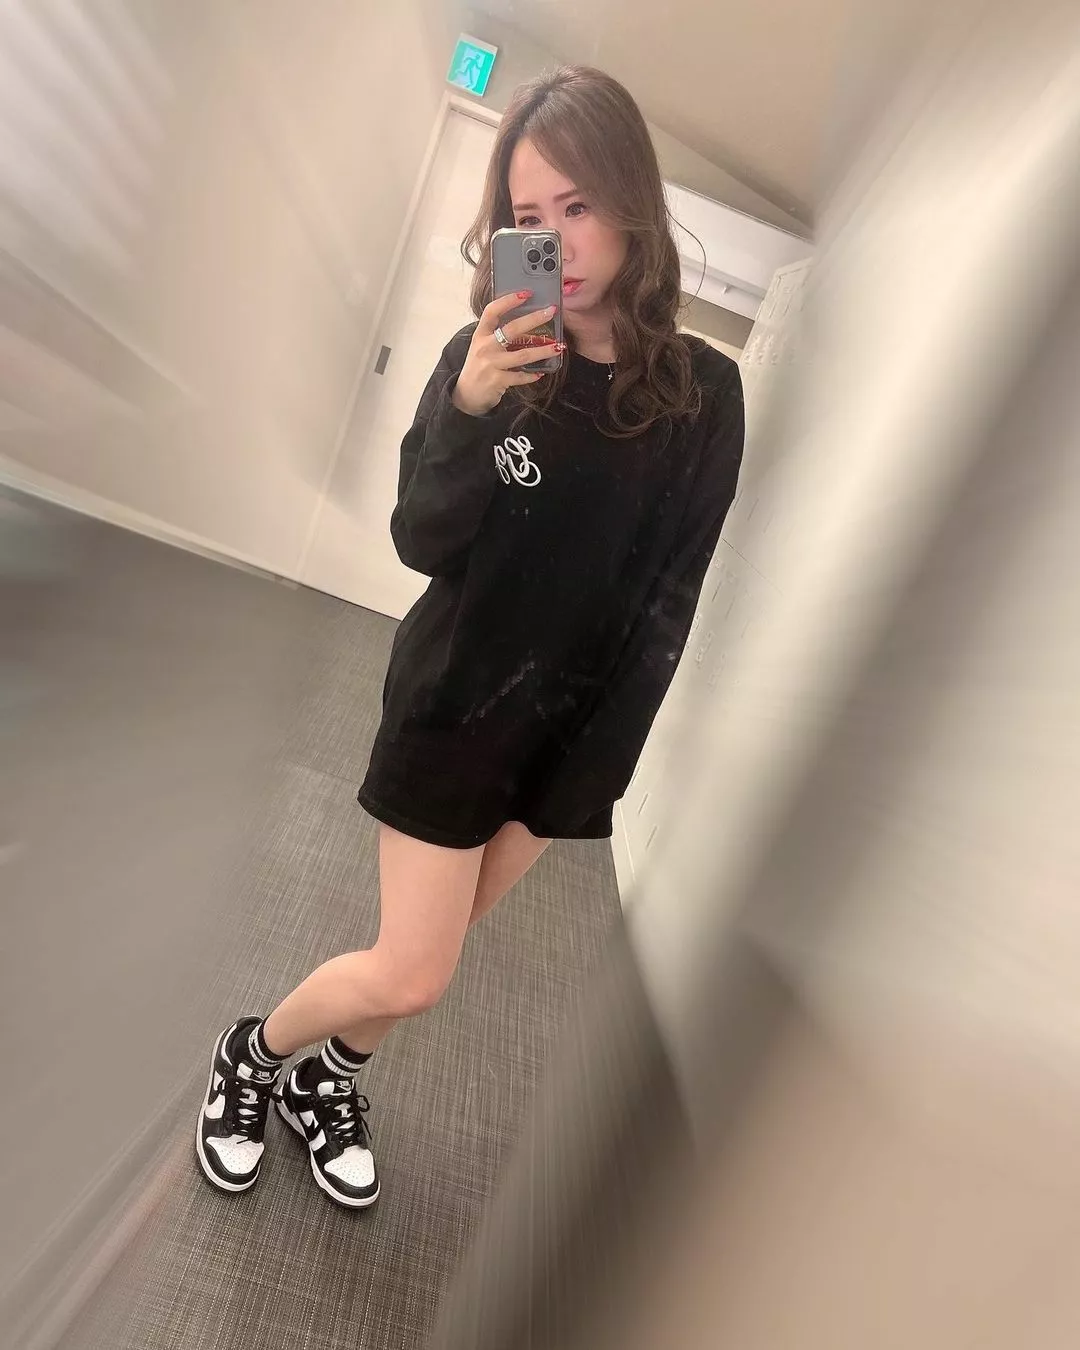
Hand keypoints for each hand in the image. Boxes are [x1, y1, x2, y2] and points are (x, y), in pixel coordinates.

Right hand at [452, 291, 563, 415]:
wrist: (466, 394)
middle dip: (534, 319)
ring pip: (522, 355)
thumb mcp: (482, 346)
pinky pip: (520, 376)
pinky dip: (532, 375)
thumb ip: (497, 334)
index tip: (526, 293)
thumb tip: (526, 322)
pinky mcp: (497, 381)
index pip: (492, 311)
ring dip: (543, 351)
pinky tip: (541, 372)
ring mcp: (491, 364)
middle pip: (512, 329)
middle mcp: (484, 347)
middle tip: (551, 311)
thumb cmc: (479, 366)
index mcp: (480, 334)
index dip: (508, 300)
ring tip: (558, 347)